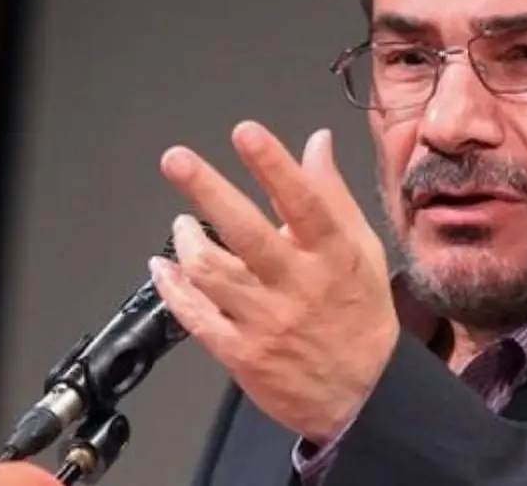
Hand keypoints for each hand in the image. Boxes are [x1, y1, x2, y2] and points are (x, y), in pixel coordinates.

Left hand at [149, 121, 398, 443]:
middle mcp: (299, 285)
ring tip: (182, 223)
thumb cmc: (359, 313)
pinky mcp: (241, 353)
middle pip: (246, 232)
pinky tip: (164, 268)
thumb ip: (333, 195)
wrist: (360, 395)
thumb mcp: (362, 250)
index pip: (304, 203)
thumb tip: (316, 143)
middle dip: (207, 190)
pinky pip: (196, 315)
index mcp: (333, 255)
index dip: (273, 166)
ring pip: (212, 272)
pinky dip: (173, 288)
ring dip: (186, 240)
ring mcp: (267, 321)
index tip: (246, 132)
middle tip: (176, 159)